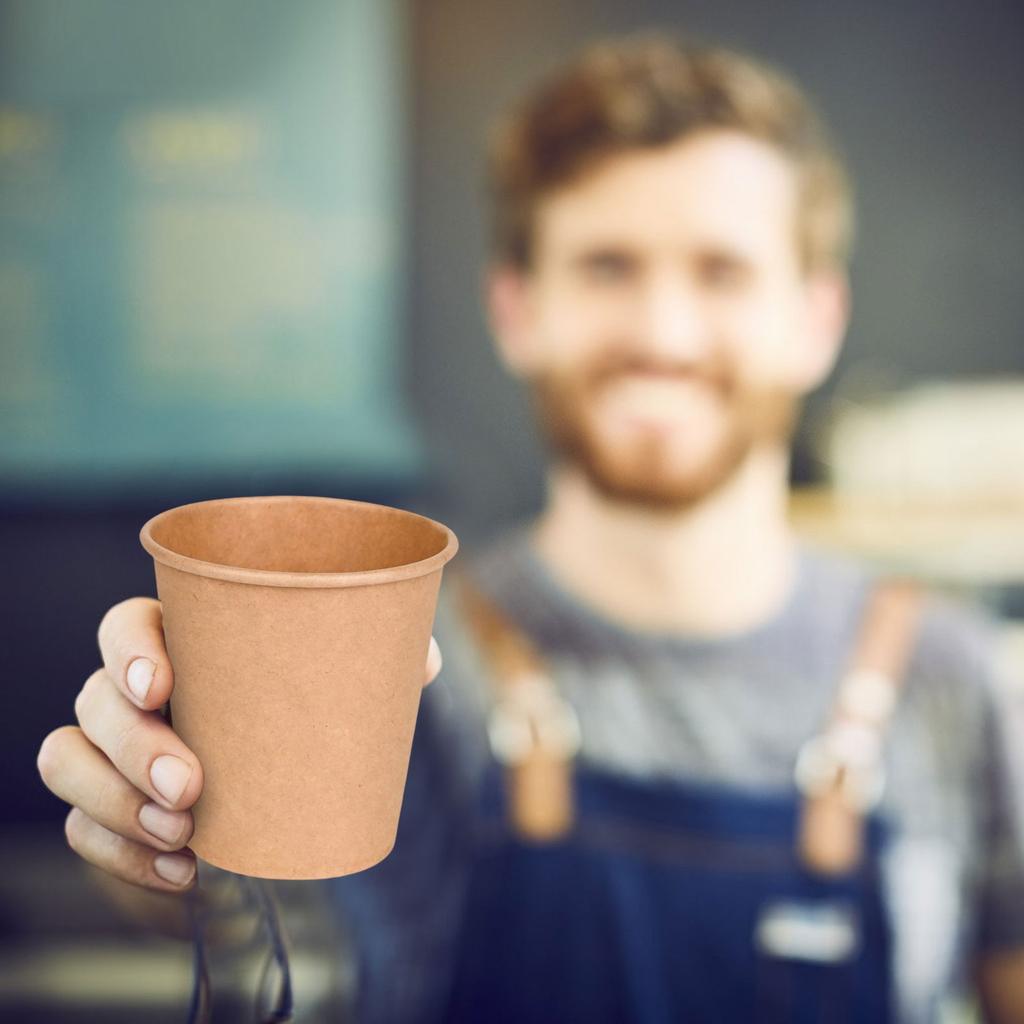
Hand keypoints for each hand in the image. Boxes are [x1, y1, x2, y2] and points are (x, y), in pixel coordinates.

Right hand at [37, 597, 443, 892]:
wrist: (281, 787)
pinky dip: (119, 853)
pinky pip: (81, 828)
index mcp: (180, 642)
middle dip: (133, 747)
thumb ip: (381, 656)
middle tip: (192, 785)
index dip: (127, 650)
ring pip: (66, 760)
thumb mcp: (345, 677)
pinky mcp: (109, 809)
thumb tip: (423, 659)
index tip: (162, 683)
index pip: (123, 625)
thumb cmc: (305, 709)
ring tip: (185, 833)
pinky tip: (181, 870)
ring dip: (113, 801)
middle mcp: (131, 692)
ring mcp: (111, 751)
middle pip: (93, 701)